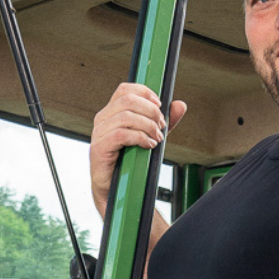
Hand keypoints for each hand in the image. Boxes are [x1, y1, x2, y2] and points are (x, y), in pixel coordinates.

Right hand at [90, 82, 186, 215]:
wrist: (115, 189)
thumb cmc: (129, 162)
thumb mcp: (151, 136)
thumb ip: (163, 121)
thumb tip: (180, 105)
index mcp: (112, 112)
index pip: (125, 89)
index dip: (145, 93)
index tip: (160, 106)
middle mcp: (103, 119)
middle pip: (128, 100)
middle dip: (151, 111)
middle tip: (162, 126)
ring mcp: (99, 132)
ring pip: (126, 116)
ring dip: (148, 126)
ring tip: (158, 139)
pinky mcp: (99, 147)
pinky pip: (122, 135)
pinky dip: (140, 138)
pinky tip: (149, 146)